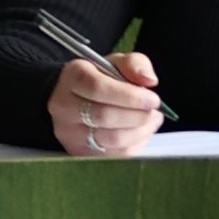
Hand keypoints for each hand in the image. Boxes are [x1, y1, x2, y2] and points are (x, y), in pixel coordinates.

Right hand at [50, 49, 164, 155]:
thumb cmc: (100, 79)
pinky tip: (140, 131)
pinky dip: (135, 144)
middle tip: (153, 111)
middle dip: (137, 115)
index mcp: (72, 77)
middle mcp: (64, 106)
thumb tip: (148, 80)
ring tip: (150, 120)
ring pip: (111, 138)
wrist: (76, 99)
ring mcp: (70, 133)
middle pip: (104, 116)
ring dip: (139, 131)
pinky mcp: (81, 152)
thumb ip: (135, 64)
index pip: (98, 88)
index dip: (130, 96)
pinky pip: (115, 155)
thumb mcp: (116, 63)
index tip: (153, 99)